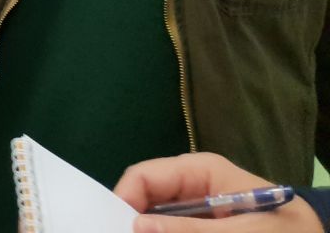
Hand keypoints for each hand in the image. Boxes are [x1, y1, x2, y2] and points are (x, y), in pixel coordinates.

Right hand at [115, 153, 319, 232]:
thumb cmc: (284, 232)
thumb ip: (189, 231)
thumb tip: (135, 226)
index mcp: (199, 171)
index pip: (144, 176)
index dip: (124, 201)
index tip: (114, 229)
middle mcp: (190, 187)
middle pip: (145, 202)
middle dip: (134, 223)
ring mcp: (194, 211)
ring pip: (155, 222)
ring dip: (149, 232)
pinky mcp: (199, 226)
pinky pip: (172, 230)